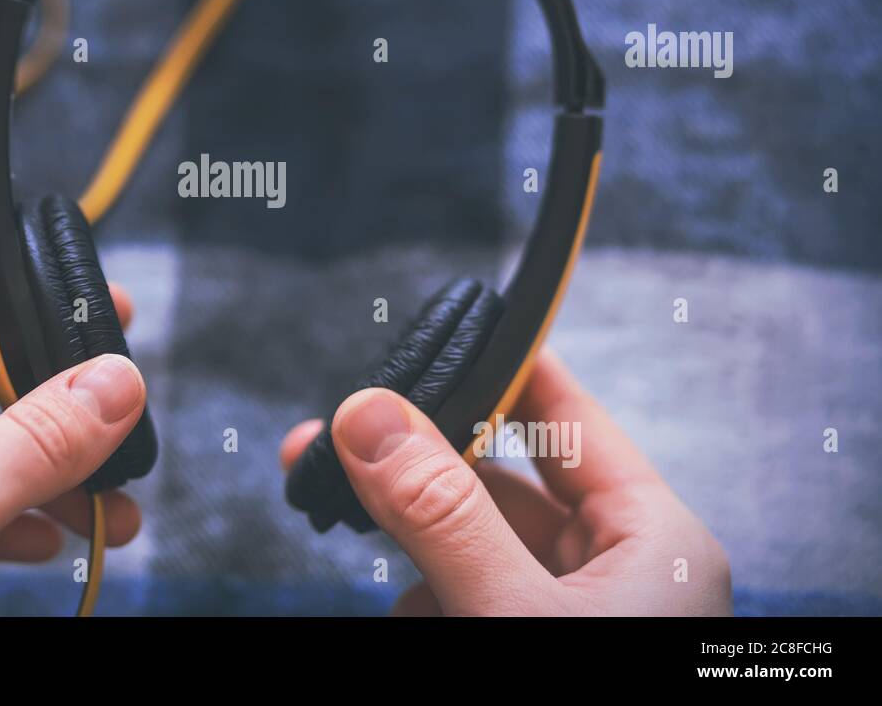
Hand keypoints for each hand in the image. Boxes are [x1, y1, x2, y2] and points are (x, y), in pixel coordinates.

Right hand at [280, 350, 730, 614]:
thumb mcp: (510, 616)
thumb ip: (440, 510)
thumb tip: (368, 411)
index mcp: (652, 536)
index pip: (566, 413)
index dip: (498, 369)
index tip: (421, 341)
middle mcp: (615, 570)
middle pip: (499, 480)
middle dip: (417, 476)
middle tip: (333, 451)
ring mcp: (565, 616)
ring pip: (466, 544)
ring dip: (414, 561)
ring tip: (395, 587)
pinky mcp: (520, 643)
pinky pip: (457, 600)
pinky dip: (423, 606)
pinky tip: (415, 622)